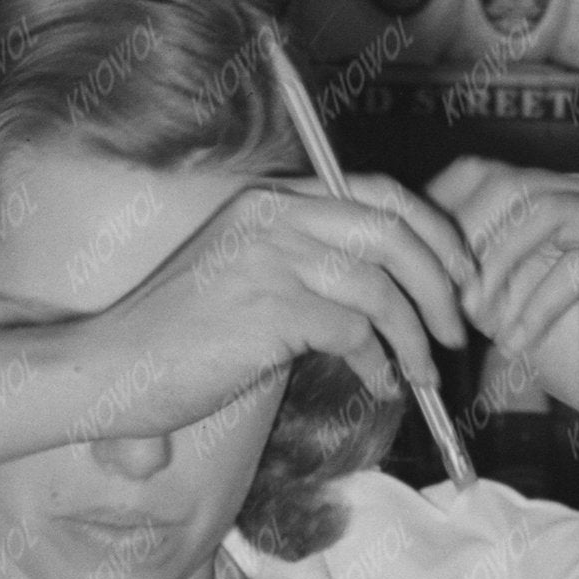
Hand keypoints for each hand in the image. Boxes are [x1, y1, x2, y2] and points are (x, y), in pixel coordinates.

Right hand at [90, 172, 471, 447]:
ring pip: (380, 287)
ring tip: (422, 374)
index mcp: (272, 199)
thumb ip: (309, 269)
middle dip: (440, 283)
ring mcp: (272, 256)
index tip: (461, 271)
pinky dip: (378, 363)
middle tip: (455, 330)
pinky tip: (378, 384)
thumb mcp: (249, 278)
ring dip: (414, 338)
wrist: (116, 364)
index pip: (377, 194)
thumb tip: (384, 297)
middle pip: (392, 230)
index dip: (432, 231)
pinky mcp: (271, 305)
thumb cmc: (181, 336)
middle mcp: (275, 215)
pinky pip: (353, 331)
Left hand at [434, 161, 578, 435]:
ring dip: (502, 270)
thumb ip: (468, 276)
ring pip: (543, 214)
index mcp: (547, 195)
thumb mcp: (500, 307)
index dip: (444, 217)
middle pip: (507, 185)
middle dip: (470, 245)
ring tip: (483, 321)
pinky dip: (538, 308)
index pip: (480, 173)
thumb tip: (418, 261)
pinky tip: (517, 343)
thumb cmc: (572, 348)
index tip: (423, 272)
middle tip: (452, 301)